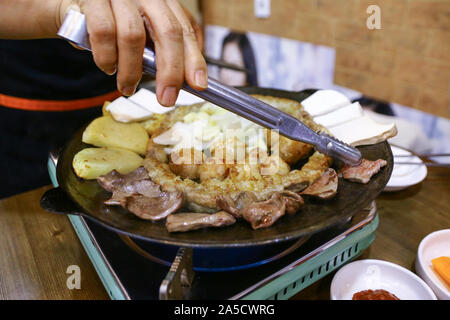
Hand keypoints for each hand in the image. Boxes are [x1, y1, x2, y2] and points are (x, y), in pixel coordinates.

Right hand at [58, 0, 206, 105]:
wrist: (71, 7)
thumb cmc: (113, 24)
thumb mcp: (142, 33)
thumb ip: (161, 49)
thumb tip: (185, 80)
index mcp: (163, 2)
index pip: (185, 30)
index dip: (194, 59)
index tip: (198, 84)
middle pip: (168, 32)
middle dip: (170, 71)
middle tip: (166, 99)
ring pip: (133, 36)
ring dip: (132, 70)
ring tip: (127, 87)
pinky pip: (104, 32)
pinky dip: (107, 57)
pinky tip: (107, 67)